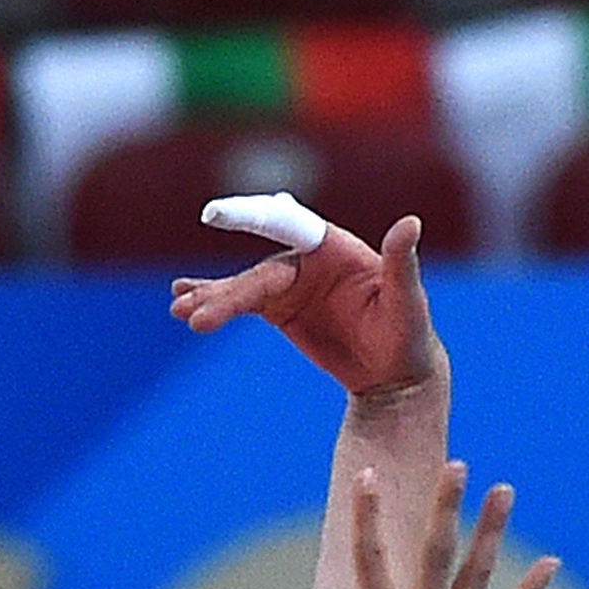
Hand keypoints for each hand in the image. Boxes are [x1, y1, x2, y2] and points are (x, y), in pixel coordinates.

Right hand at [171, 204, 442, 394]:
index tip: (214, 215)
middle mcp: (307, 260)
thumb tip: (410, 221)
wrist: (393, 372)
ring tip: (178, 310)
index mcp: (336, 248)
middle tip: (195, 317)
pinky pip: (239, 303)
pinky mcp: (278, 308)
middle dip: (225, 294)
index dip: (251, 217)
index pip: (287, 226)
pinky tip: (182, 304)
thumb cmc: (408, 336)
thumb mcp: (408, 303)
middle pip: (258, 273)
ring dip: (209, 298)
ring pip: (242, 288)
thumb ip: (401, 263)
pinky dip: (212, 302)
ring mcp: (290, 284)